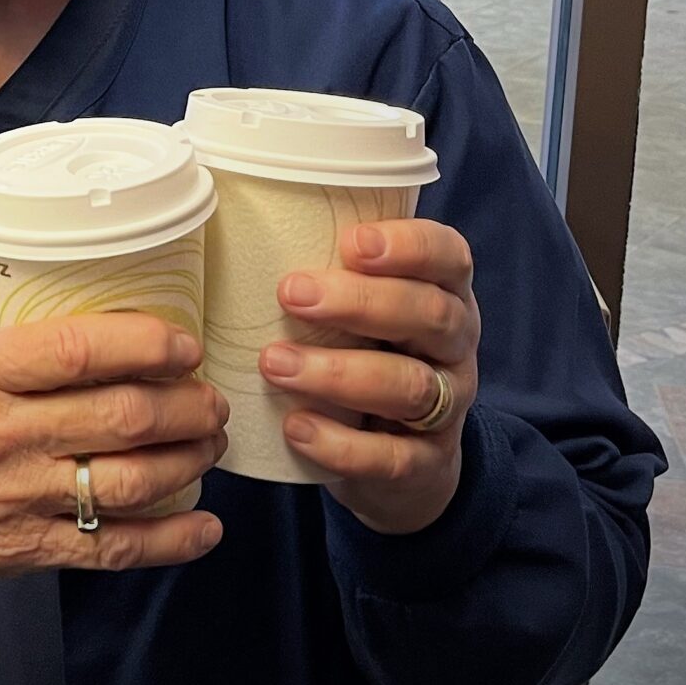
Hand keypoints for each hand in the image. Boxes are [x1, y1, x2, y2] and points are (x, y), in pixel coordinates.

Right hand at [0, 303, 228, 667]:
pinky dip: (171, 541)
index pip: (77, 349)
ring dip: (188, 459)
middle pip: (122, 414)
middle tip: (209, 395)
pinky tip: (205, 526)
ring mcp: (15, 498)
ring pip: (132, 479)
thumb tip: (26, 287)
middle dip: (187, 403)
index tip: (182, 341)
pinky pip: (114, 549)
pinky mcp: (24, 551)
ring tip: (207, 443)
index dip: (145, 342)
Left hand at [258, 219, 479, 535]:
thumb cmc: (366, 359)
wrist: (402, 466)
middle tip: (290, 293)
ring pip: (409, 386)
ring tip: (274, 363)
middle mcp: (454, 348)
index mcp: (444, 294)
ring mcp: (447, 408)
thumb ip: (326, 273)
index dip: (409, 246)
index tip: (351, 242)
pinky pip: (392, 457)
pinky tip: (296, 428)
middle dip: (361, 302)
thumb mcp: (360, 315)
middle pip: (430, 316)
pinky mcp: (424, 464)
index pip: (448, 256)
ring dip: (338, 373)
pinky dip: (342, 445)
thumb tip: (231, 218)